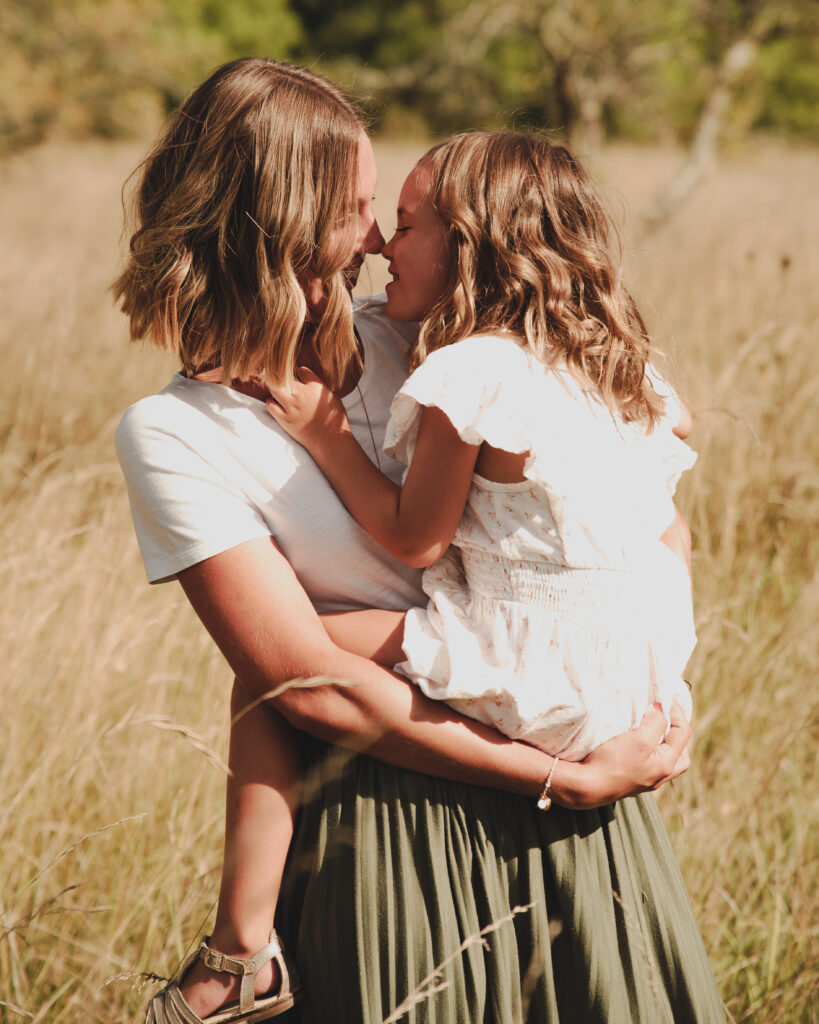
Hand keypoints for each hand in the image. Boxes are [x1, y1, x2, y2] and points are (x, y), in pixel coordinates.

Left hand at [266, 367, 349, 451]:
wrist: (330, 440)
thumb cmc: (334, 419)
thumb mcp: (332, 396)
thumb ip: (318, 385)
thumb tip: (305, 374)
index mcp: (315, 387)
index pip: (301, 370)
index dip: (299, 372)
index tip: (298, 376)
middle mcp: (301, 394)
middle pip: (284, 376)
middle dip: (282, 377)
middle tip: (284, 381)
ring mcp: (291, 407)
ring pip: (274, 388)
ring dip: (274, 388)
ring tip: (278, 391)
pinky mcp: (284, 419)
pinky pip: (270, 405)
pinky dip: (271, 402)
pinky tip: (275, 403)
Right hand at [565, 701, 691, 809]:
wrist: (585, 787)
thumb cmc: (613, 762)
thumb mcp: (639, 738)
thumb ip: (656, 722)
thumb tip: (660, 710)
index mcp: (665, 765)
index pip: (682, 733)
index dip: (677, 712)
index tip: (664, 698)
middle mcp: (658, 776)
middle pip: (680, 754)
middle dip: (677, 733)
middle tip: (666, 717)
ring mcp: (643, 781)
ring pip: (663, 760)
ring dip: (661, 742)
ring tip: (651, 728)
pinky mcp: (628, 780)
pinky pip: (646, 764)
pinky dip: (646, 750)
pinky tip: (634, 743)